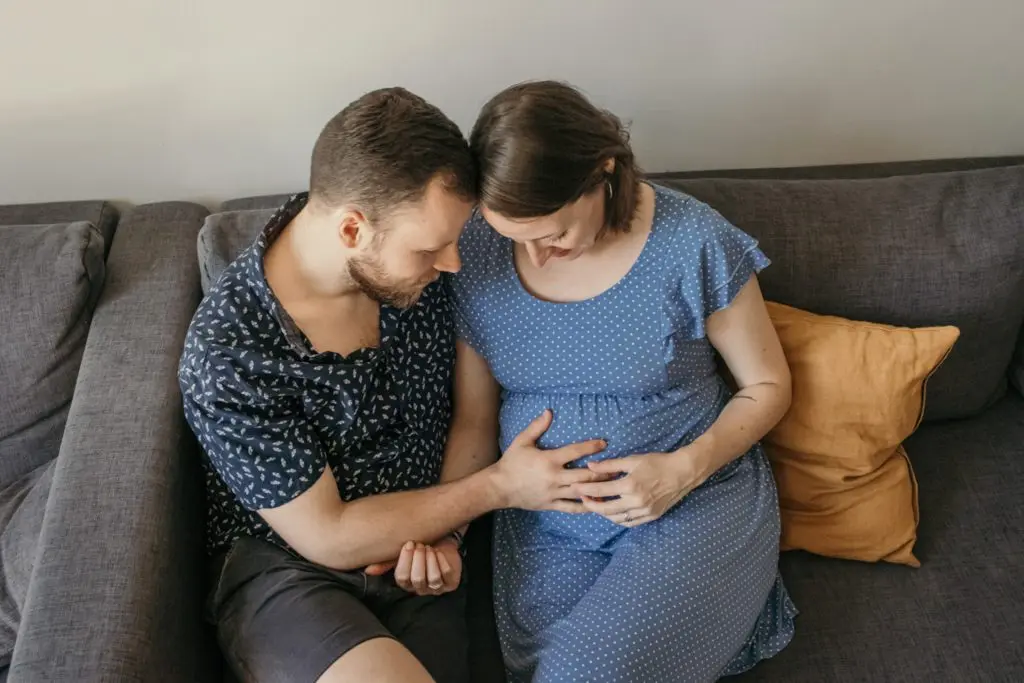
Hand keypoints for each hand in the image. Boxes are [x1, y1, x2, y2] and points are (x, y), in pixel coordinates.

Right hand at [366, 538, 461, 595]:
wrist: (442, 544)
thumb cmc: (420, 549)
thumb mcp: (403, 554)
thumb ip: (386, 562)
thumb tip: (368, 570)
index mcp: (407, 583)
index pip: (402, 578)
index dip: (405, 561)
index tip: (408, 544)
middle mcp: (421, 588)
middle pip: (417, 579)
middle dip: (418, 560)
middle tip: (420, 544)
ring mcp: (436, 588)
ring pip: (433, 579)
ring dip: (430, 561)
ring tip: (429, 547)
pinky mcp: (451, 584)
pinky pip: (447, 575)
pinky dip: (442, 561)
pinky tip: (439, 551)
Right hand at [492, 410, 606, 512]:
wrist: (499, 487)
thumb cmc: (511, 462)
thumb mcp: (521, 442)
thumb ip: (537, 427)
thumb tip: (549, 411)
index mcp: (549, 460)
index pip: (575, 452)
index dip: (591, 446)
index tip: (604, 443)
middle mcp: (554, 478)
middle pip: (584, 475)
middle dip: (602, 472)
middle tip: (616, 467)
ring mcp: (554, 493)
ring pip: (581, 492)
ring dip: (598, 488)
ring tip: (612, 485)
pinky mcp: (551, 505)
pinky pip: (571, 508)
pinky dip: (585, 506)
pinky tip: (596, 504)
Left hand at [575, 448, 707, 526]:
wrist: (682, 472)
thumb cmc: (657, 462)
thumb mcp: (632, 460)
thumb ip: (610, 465)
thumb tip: (590, 466)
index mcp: (630, 485)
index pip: (601, 490)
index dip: (586, 489)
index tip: (576, 488)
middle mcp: (636, 501)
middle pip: (606, 509)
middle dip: (591, 505)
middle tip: (583, 499)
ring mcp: (644, 511)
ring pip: (617, 518)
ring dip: (604, 513)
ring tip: (597, 504)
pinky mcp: (651, 516)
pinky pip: (630, 523)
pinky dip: (618, 519)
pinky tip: (613, 512)